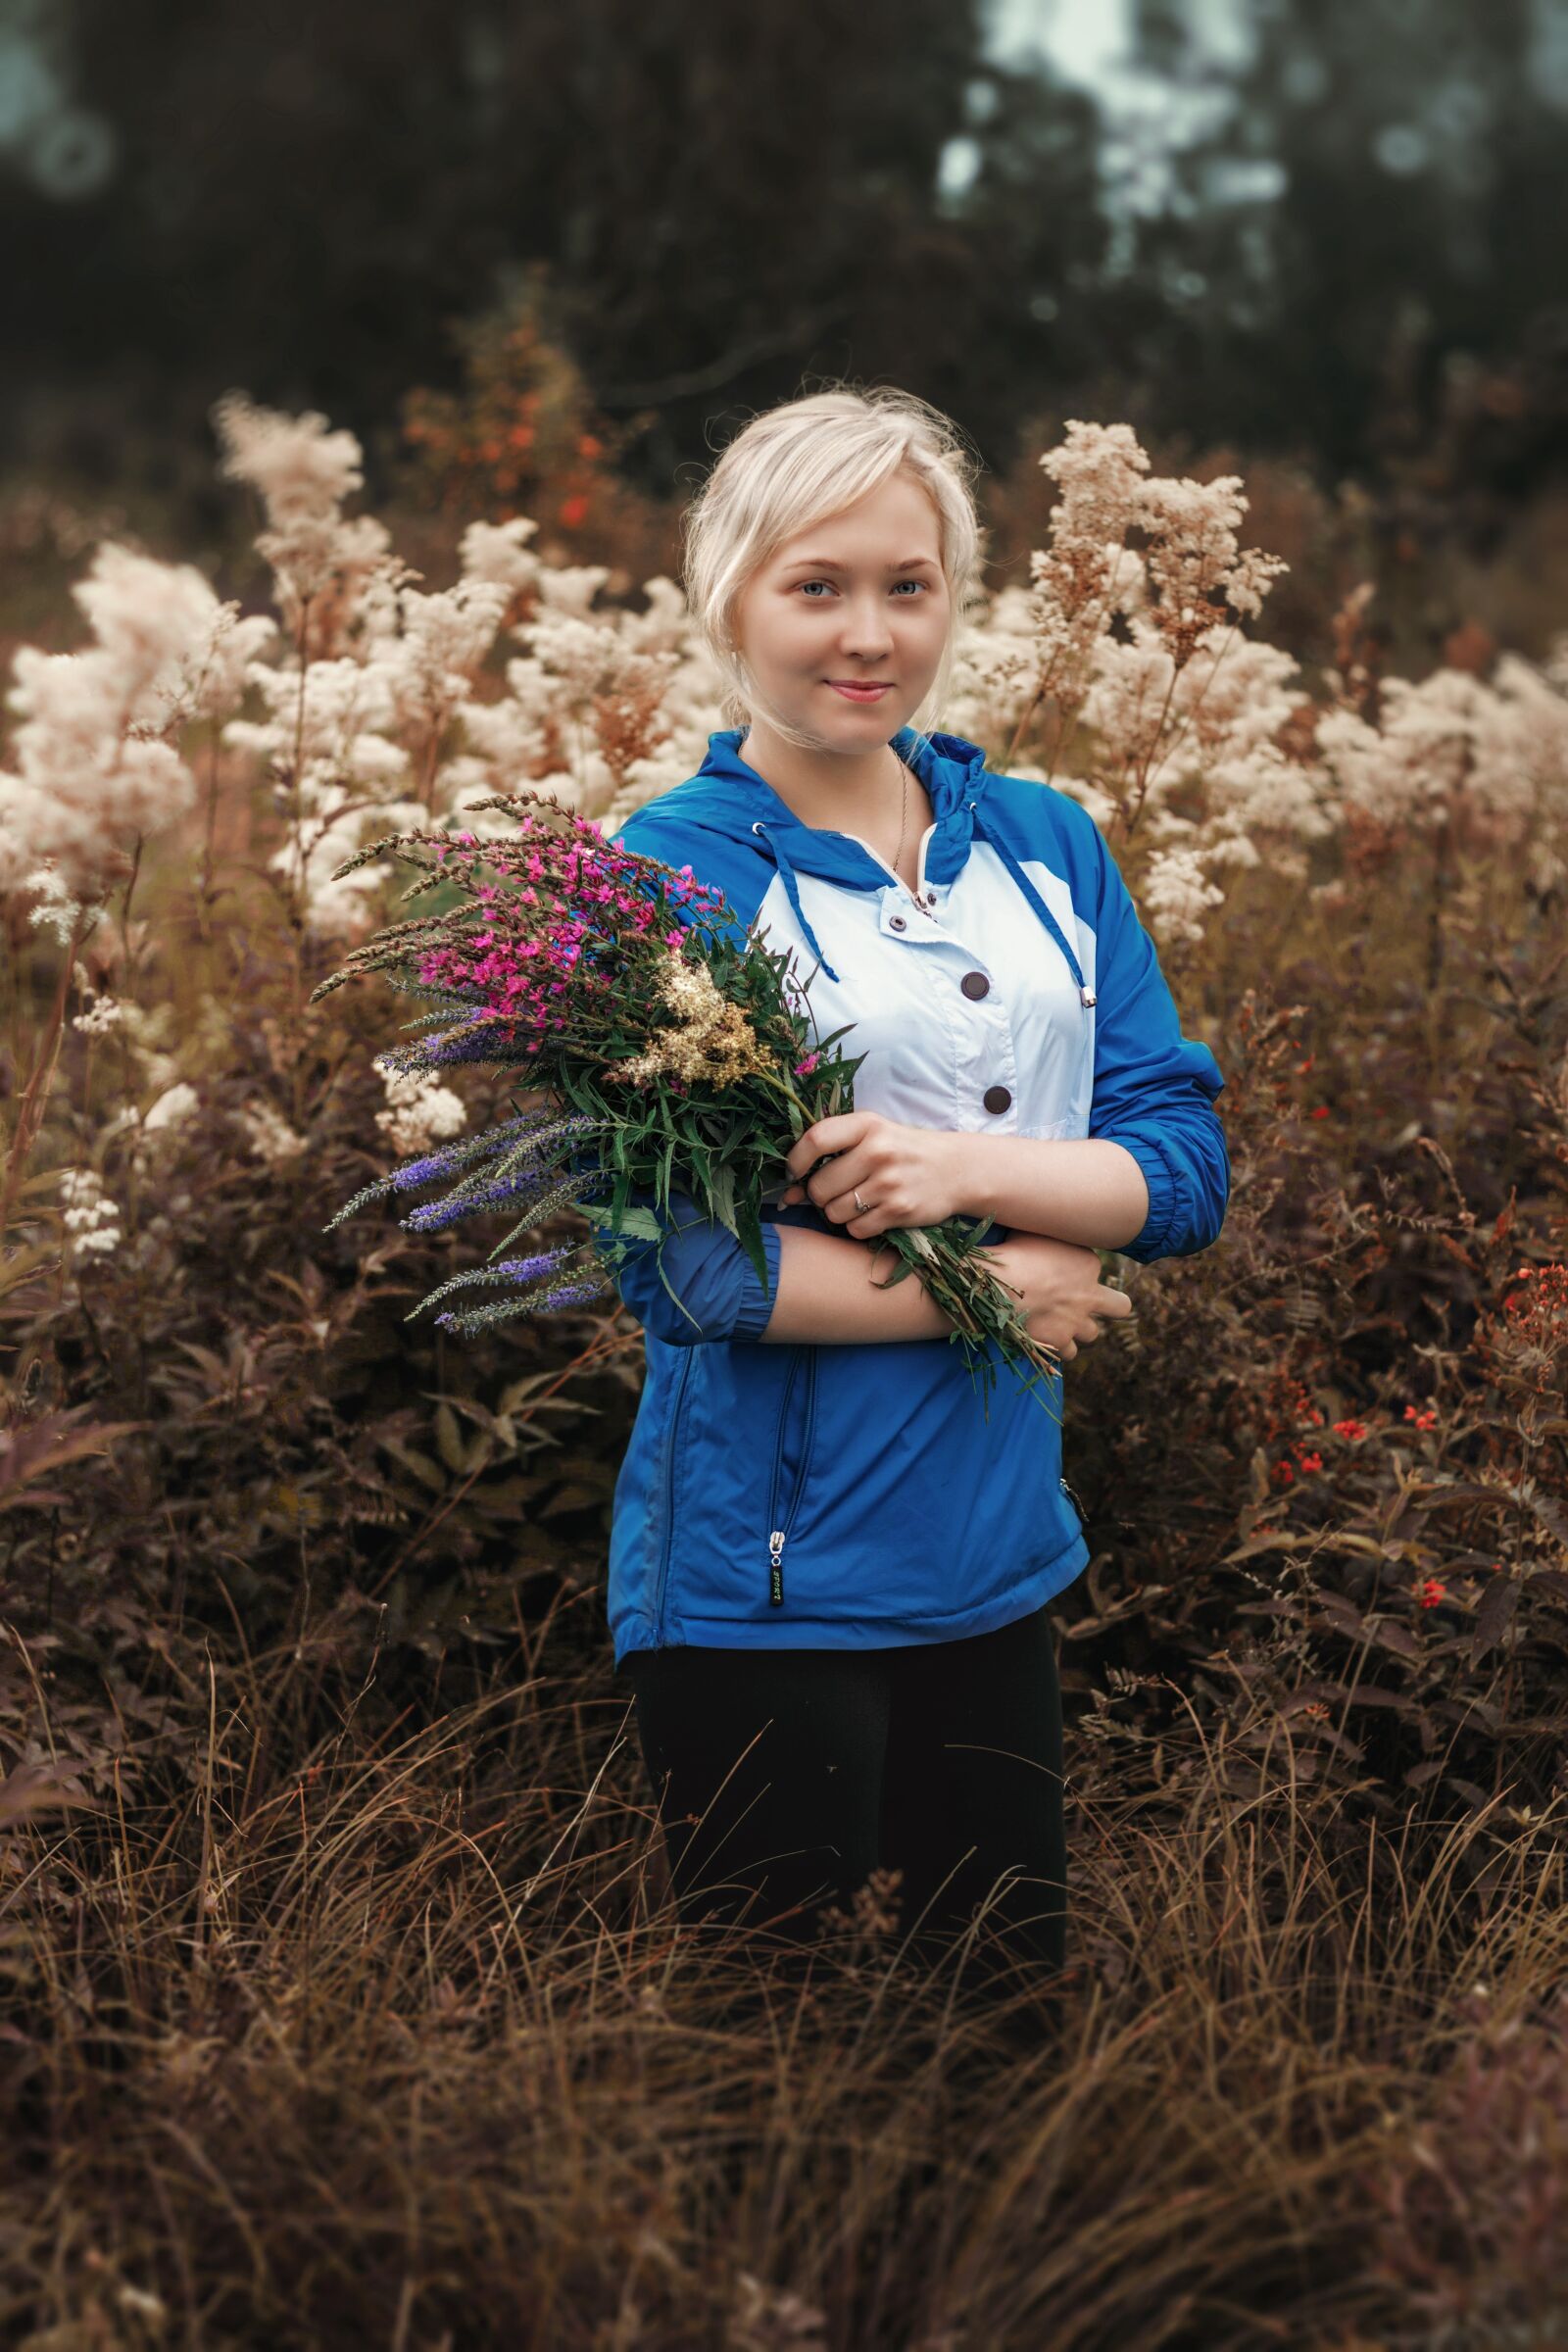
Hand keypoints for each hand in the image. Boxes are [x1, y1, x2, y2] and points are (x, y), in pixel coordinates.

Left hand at [778, 1111, 963, 1237]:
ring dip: (838, 1213)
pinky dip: (857, 1227)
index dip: (795, 1161)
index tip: (794, 1174)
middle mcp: (878, 1151)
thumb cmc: (903, 1150)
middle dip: (818, 1195)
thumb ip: (832, 1153)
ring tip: (857, 1201)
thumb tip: (788, 1193)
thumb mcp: (873, 1135)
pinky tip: (872, 1214)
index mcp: (867, 1125)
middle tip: (834, 1191)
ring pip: (834, 1212)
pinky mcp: (900, 1210)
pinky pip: (856, 1229)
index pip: (815, 1140)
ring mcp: (890, 1183)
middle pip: (820, 1186)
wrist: (956, 1169)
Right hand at [979, 1232, 1132, 1360]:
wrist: (1000, 1285)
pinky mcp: (1060, 1340)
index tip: (1058, 1267)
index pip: (1093, 1267)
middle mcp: (1089, 1294)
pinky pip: (1069, 1352)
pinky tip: (1046, 1340)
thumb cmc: (1014, 1251)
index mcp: (1087, 1263)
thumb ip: (1048, 1232)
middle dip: (1111, 1306)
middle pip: (1120, 1306)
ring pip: (1092, 1333)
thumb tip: (1042, 1218)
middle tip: (1089, 1302)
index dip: (1078, 1268)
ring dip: (1079, 1329)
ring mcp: (1076, 1321)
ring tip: (1059, 1323)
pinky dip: (1059, 1348)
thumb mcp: (1036, 1230)